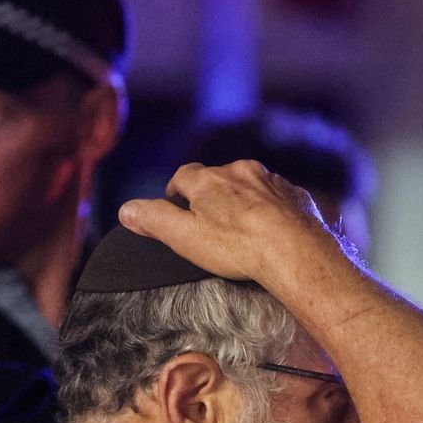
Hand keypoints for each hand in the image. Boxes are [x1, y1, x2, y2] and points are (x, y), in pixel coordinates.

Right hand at [117, 161, 336, 283]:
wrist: (296, 251)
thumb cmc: (237, 246)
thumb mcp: (184, 237)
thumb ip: (154, 220)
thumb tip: (126, 210)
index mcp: (208, 180)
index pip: (183, 175)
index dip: (176, 190)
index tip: (175, 203)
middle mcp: (240, 171)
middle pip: (218, 177)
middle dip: (212, 194)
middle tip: (209, 221)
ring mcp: (271, 181)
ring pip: (250, 184)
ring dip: (243, 199)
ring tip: (241, 226)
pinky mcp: (295, 195)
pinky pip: (277, 196)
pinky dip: (271, 207)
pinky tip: (271, 228)